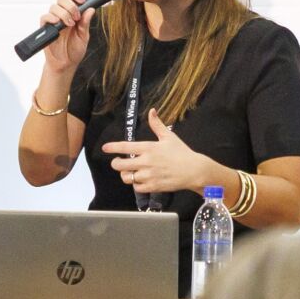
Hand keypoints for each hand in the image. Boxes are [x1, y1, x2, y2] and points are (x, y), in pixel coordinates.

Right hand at [37, 0, 94, 79]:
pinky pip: (44, 17)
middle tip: (76, 16)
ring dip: (63, 13)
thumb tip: (91, 9)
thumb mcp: (84, 36)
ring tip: (70, 24)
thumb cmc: (74, 50)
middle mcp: (62, 16)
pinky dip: (51, 17)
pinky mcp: (46, 29)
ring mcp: (53, 22)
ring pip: (54, 7)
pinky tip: (58, 23)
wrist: (66, 64)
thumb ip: (86, 23)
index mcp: (73, 15)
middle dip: (70, 5)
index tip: (82, 0)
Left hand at [101, 109, 216, 195]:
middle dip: (116, 163)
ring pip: (126, 177)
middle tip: (118, 163)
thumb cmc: (181, 152)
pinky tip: (140, 179)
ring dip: (126, 175)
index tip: (105, 148)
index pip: (125, 147)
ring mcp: (148, 175)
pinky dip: (136, 184)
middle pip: (120, 165)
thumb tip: (151, 110)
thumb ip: (157, 125)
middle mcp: (146, 162)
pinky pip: (136, 187)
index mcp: (149, 148)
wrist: (194, 170)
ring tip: (130, 171)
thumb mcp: (169, 137)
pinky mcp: (152, 186)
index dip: (112, 147)